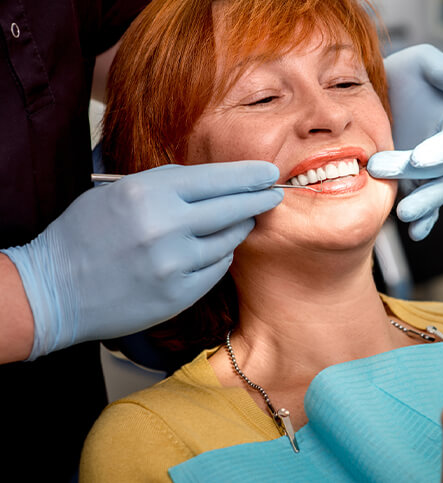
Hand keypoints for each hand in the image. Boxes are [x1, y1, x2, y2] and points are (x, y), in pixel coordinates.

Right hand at [2, 161, 282, 358]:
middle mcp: (166, 226)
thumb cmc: (84, 235)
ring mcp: (174, 264)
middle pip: (233, 208)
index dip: (248, 175)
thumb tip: (212, 182)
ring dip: (238, 228)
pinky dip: (219, 256)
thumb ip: (165, 185)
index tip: (268, 172)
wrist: (53, 290)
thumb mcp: (117, 193)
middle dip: (259, 199)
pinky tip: (214, 250)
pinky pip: (217, 268)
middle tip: (274, 194)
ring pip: (229, 240)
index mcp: (148, 193)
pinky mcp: (179, 294)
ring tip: (240, 221)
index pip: (216, 179)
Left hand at [367, 44, 442, 240]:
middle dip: (414, 176)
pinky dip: (424, 222)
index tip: (418, 159)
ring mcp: (434, 172)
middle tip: (379, 169)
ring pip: (435, 194)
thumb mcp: (422, 61)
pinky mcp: (418, 185)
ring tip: (404, 215)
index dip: (439, 152)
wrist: (382, 96)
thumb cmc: (406, 74)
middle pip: (440, 172)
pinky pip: (426, 207)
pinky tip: (414, 233)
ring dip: (422, 207)